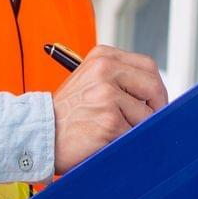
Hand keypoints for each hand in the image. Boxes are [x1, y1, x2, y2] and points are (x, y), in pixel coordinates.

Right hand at [52, 45, 167, 174]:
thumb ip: (119, 78)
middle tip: (149, 121)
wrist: (40, 134)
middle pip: (153, 86)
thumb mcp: (90, 81)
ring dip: (136, 128)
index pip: (148, 66)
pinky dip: (126, 141)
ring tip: (113, 131)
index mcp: (102, 57)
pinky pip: (135, 134)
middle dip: (156, 107)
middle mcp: (105, 71)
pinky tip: (107, 140)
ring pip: (147, 114)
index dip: (156, 87)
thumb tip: (155, 92)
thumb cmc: (66, 113)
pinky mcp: (109, 121)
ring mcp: (107, 96)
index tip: (154, 102)